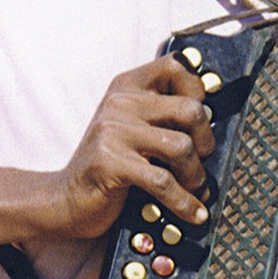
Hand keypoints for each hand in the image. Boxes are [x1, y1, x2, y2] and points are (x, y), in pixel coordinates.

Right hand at [40, 53, 215, 239]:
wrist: (66, 199)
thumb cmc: (110, 165)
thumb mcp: (132, 128)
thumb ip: (162, 115)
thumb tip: (212, 115)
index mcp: (127, 86)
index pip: (176, 66)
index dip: (197, 91)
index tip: (199, 120)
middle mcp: (120, 102)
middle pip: (190, 109)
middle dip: (206, 142)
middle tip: (202, 161)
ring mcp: (113, 131)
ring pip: (181, 147)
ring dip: (196, 175)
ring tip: (195, 189)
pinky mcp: (110, 163)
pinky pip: (163, 181)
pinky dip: (185, 201)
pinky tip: (194, 212)